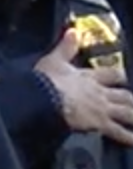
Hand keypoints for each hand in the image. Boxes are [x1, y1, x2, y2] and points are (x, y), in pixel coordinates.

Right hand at [36, 29, 132, 144]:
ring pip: (127, 113)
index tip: (123, 78)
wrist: (44, 98)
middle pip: (124, 96)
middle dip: (131, 99)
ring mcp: (103, 109)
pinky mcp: (100, 123)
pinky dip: (128, 138)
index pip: (111, 74)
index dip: (119, 76)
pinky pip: (118, 132)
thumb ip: (66, 47)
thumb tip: (73, 31)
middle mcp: (100, 93)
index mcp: (89, 77)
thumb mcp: (54, 60)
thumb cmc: (46, 80)